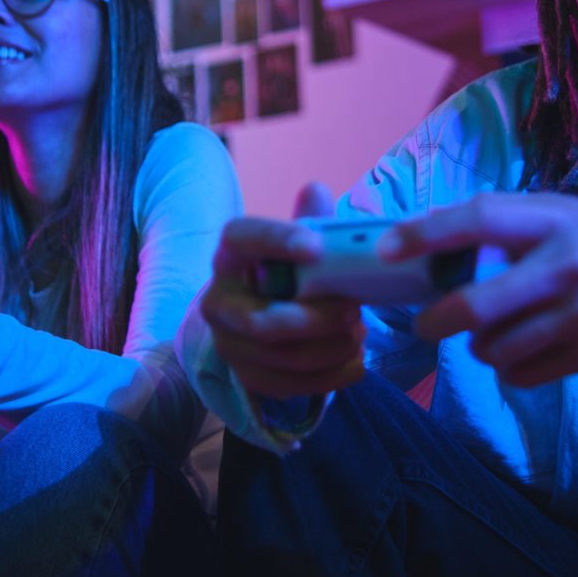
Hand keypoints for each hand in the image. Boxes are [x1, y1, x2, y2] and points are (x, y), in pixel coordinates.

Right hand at [200, 183, 365, 399]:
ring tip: (359, 334)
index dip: (277, 241)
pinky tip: (355, 362)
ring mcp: (228, 344)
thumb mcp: (300, 244)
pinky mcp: (247, 378)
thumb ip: (312, 221)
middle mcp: (218, 302)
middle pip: (265, 321)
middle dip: (319, 320)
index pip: (242, 238)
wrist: (260, 316)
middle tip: (355, 310)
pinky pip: (290, 385)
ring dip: (332, 349)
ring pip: (284, 357)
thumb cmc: (288, 273)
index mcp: (231, 255)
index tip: (316, 247)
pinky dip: (331, 376)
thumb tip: (315, 190)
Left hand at [382, 193, 577, 386]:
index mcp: (555, 218)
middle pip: (476, 304)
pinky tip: (520, 352)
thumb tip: (441, 248)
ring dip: (479, 346)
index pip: (479, 218)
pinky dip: (509, 368)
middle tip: (425, 324)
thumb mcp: (570, 213)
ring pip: (496, 347)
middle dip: (435, 320)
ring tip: (490, 334)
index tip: (387, 247)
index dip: (426, 233)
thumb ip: (516, 228)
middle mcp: (566, 265)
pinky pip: (525, 373)